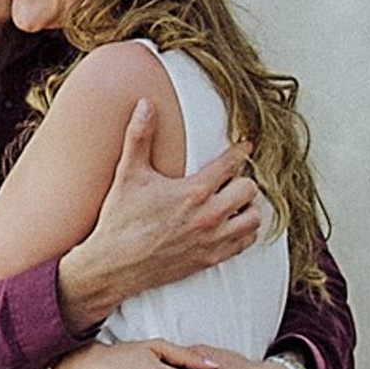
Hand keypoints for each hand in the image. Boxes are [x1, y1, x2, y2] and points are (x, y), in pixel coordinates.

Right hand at [54, 99, 263, 332]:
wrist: (115, 264)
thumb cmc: (121, 218)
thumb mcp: (128, 173)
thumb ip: (139, 136)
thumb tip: (146, 104)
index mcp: (193, 191)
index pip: (231, 164)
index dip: (240, 151)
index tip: (244, 146)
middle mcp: (209, 216)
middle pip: (249, 190)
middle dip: (241, 180)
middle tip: (230, 178)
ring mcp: (213, 240)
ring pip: (254, 218)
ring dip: (246, 208)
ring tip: (232, 201)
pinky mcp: (211, 259)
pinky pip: (245, 243)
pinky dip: (243, 231)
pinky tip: (230, 224)